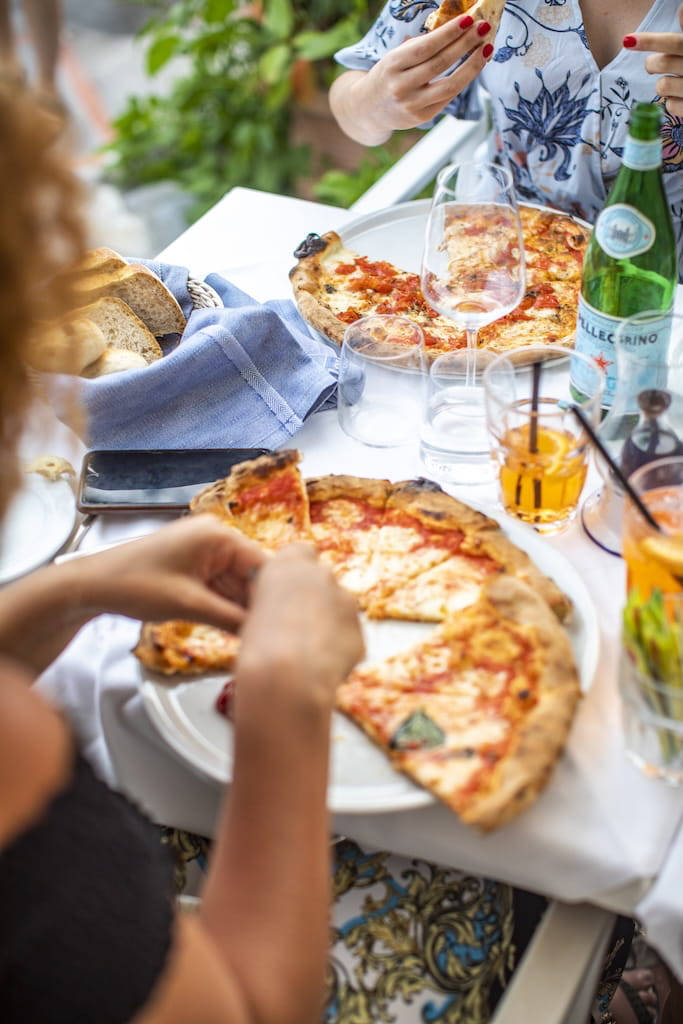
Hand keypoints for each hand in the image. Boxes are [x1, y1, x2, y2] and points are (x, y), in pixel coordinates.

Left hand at [78, 514, 265, 631]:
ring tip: (258, 638)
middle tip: (273, 638)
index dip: (277, 596)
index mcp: (218, 535)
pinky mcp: (195, 566)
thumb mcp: (188, 604)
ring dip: (243, 609)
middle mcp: (216, 537)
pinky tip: (238, 630)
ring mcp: (205, 551)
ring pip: (237, 585)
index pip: (263, 565)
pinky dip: (227, 607)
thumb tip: (264, 633)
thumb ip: (231, 618)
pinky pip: (221, 587)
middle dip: (258, 605)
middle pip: (252, 575)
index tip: (288, 626)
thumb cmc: (135, 585)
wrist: (92, 585)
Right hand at [236, 542, 364, 710]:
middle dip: (315, 600)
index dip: (295, 574)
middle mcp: (322, 574)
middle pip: (322, 581)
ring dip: (328, 624)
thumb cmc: (258, 646)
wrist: (286, 676)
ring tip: (304, 653)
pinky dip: (337, 648)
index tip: (287, 592)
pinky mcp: (360, 630)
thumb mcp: (253, 610)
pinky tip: (319, 666)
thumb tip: (280, 606)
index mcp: (289, 563)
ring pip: (339, 609)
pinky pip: (348, 636)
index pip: (300, 552)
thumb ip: (273, 598)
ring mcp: (346, 600)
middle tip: (295, 628)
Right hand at [330, 15, 493, 145]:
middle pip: (440, 64)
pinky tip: (474, 67)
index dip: (449, 33)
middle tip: (484, 28)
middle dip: (465, 44)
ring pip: (450, 85)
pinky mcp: (421, 118)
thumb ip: (420, 48)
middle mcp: (401, 86)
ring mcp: (412, 105)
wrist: (368, 109)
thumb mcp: (395, 58)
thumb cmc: (387, 76)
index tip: (468, 19)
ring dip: (472, 66)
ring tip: (486, 49)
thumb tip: (455, 30)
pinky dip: (464, 80)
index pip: (425, 47)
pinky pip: (448, 97)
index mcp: (392, 65)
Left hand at [624, 4, 682, 116]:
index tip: (627, 40)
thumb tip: (682, 8)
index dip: (650, 41)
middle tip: (654, 63)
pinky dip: (672, 101)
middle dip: (652, 63)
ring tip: (674, 80)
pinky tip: (681, 95)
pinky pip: (670, 105)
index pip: (672, 42)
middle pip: (660, 64)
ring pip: (662, 86)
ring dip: (663, 83)